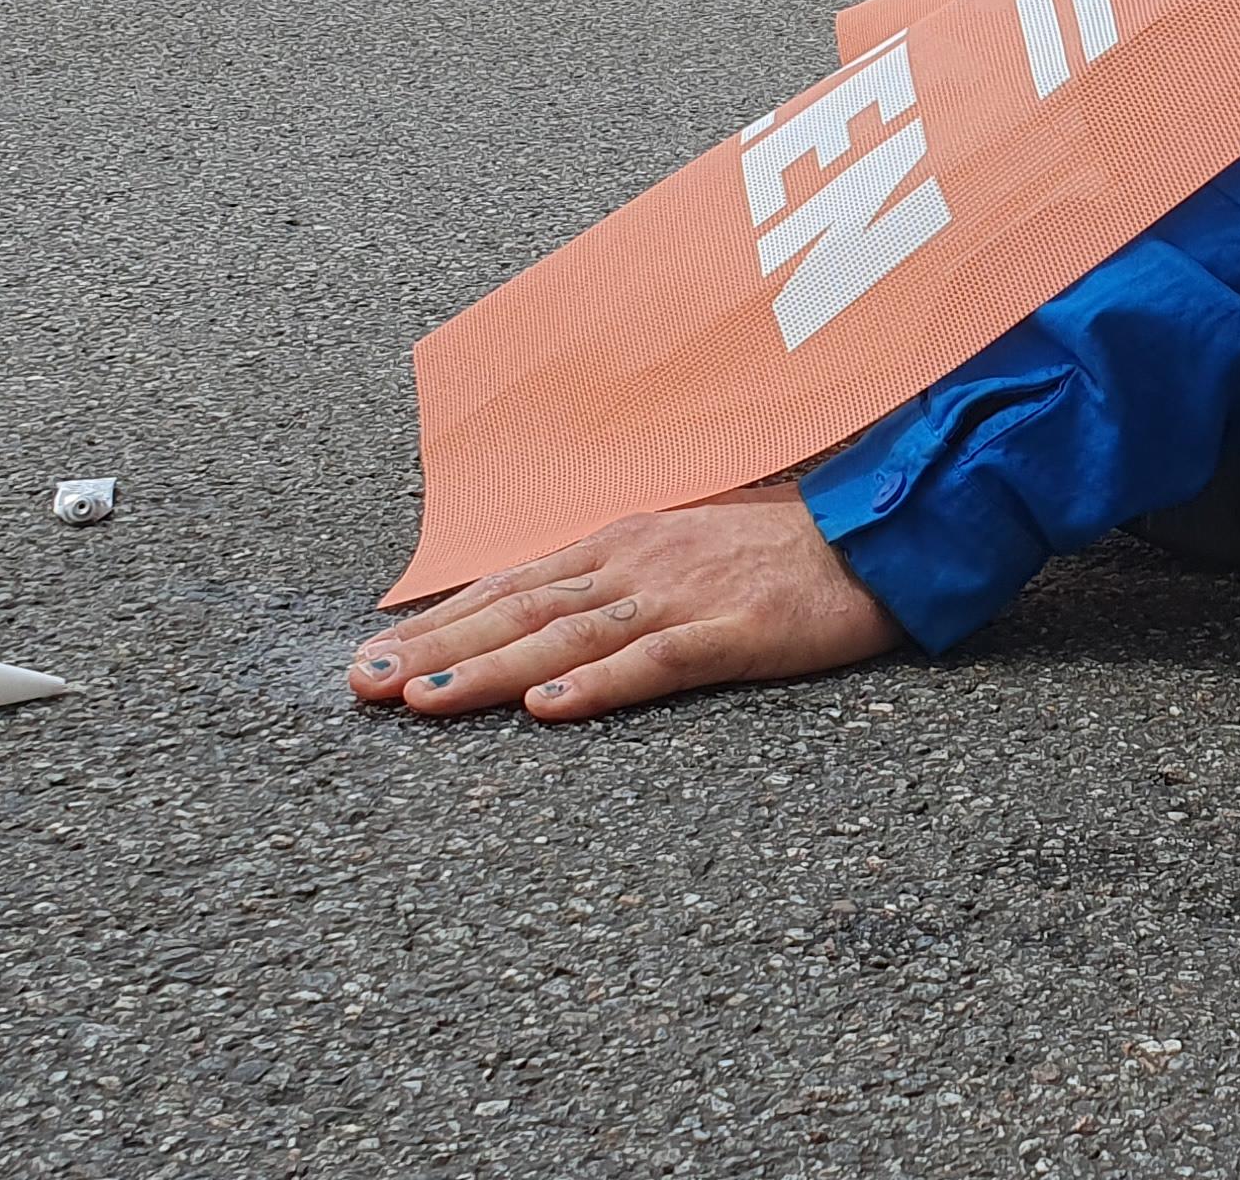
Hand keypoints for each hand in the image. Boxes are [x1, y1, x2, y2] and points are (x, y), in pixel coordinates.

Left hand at [345, 492, 899, 722]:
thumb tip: (544, 610)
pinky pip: (654, 662)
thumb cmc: (782, 546)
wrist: (878, 532)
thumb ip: (615, 577)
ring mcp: (680, 594)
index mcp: (621, 543)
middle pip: (517, 608)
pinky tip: (548, 708)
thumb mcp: (683, 547)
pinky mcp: (731, 631)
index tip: (375, 653)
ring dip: (488, 669)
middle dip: (434, 648)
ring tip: (423, 700)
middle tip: (361, 683)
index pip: (510, 583)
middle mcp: (634, 562)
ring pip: (565, 635)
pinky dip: (597, 683)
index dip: (439, 620)